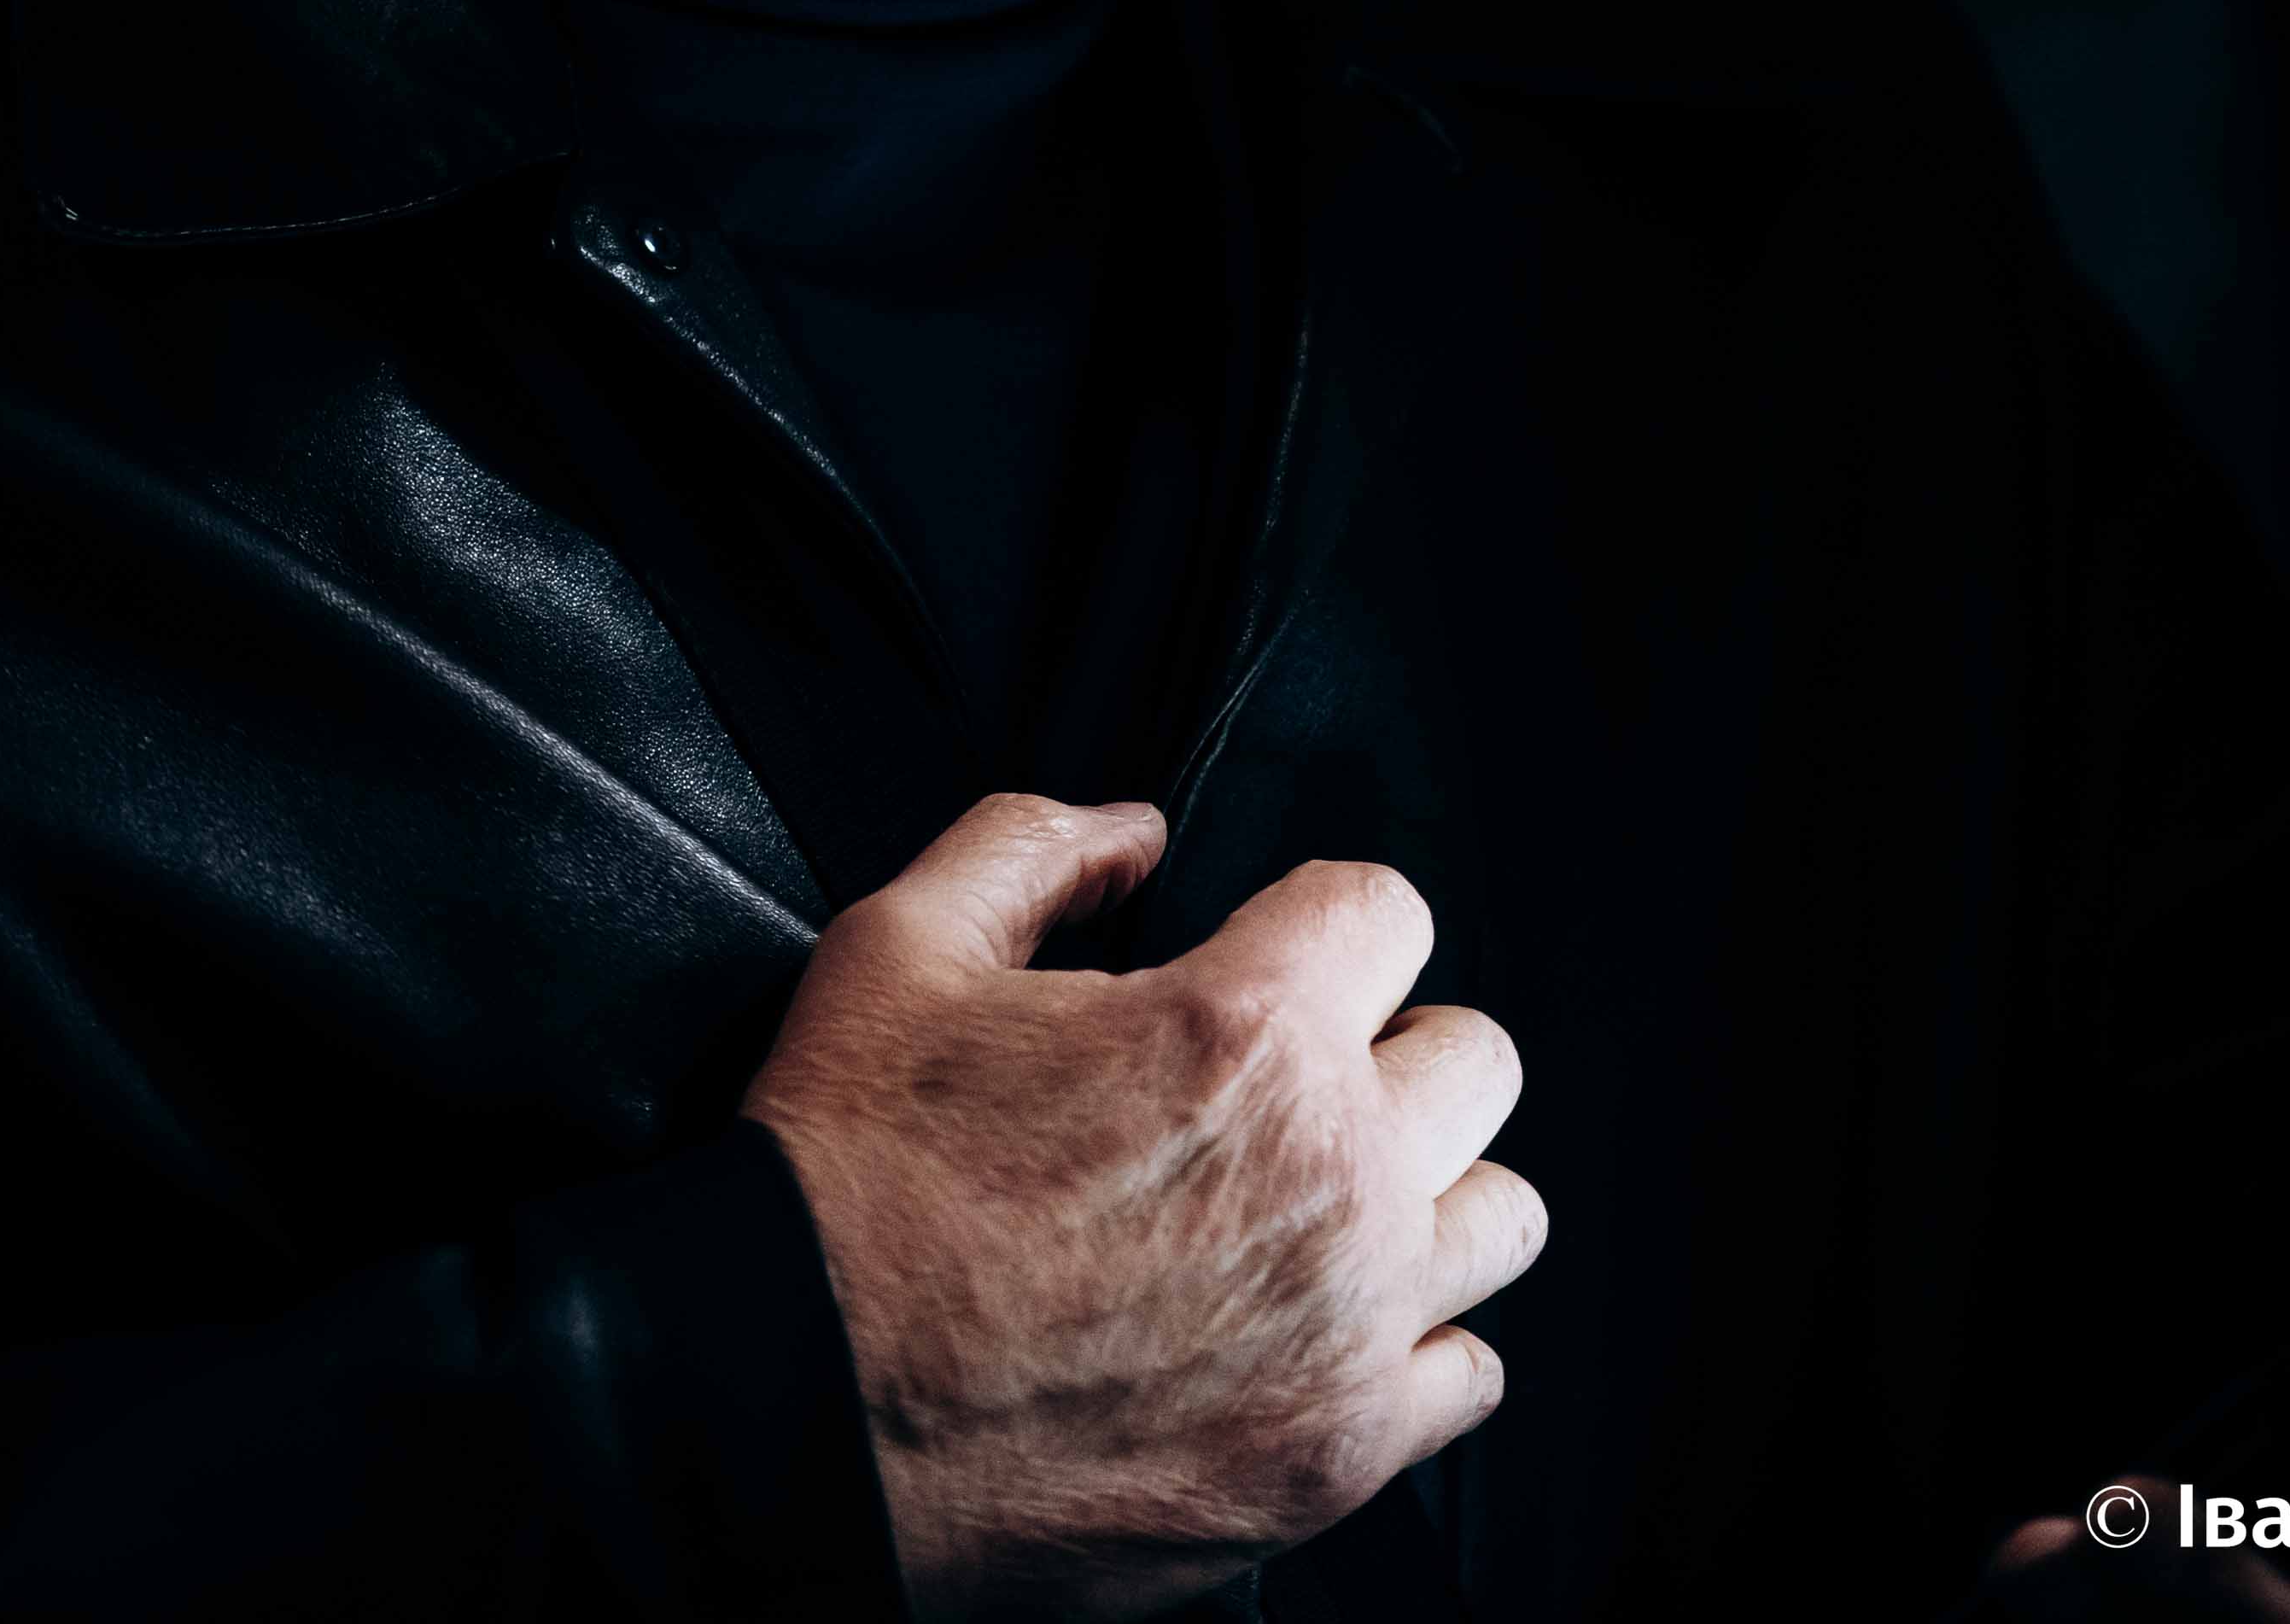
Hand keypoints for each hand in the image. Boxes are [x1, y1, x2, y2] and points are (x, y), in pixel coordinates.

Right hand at [741, 794, 1543, 1620]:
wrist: (791, 1412)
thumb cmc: (839, 1193)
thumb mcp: (898, 951)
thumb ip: (1031, 847)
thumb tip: (1128, 833)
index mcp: (1240, 1033)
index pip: (1388, 910)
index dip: (1316, 923)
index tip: (1275, 963)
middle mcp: (1330, 1177)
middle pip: (1474, 1060)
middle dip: (1388, 1051)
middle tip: (1293, 1088)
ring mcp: (1346, 1328)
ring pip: (1499, 1215)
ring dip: (1425, 1194)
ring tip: (1330, 1206)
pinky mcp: (1333, 1456)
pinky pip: (1468, 1374)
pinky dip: (1411, 1347)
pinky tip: (1324, 1328)